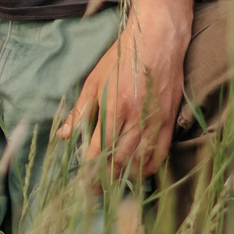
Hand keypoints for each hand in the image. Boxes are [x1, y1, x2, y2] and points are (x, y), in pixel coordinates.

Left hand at [59, 22, 187, 178]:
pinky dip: (148, 169)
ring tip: (113, 185)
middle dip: (105, 182)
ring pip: (141, 163)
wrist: (158, 39)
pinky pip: (160, 154)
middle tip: (94, 194)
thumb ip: (80, 111)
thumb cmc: (122, 57)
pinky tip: (137, 173)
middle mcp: (137, 118)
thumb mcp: (94, 81)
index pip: (100, 150)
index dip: (90, 172)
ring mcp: (156, 121)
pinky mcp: (169, 121)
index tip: (82, 184)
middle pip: (120, 162)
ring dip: (126, 178)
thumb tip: (63, 135)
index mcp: (115, 108)